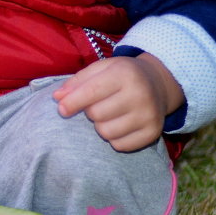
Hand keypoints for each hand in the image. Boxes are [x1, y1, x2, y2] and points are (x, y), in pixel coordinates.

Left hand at [53, 54, 182, 151]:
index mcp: (124, 74)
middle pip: (96, 114)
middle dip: (90, 111)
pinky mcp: (153, 133)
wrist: (158, 82)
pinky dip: (114, 138)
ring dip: (100, 126)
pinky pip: (120, 145)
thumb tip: (57, 98)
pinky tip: (119, 125)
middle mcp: (140, 94)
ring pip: (106, 132)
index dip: (72, 102)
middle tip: (98, 105)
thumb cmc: (121, 74)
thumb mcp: (100, 69)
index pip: (91, 91)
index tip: (62, 109)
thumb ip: (76, 82)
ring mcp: (149, 115)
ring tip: (108, 115)